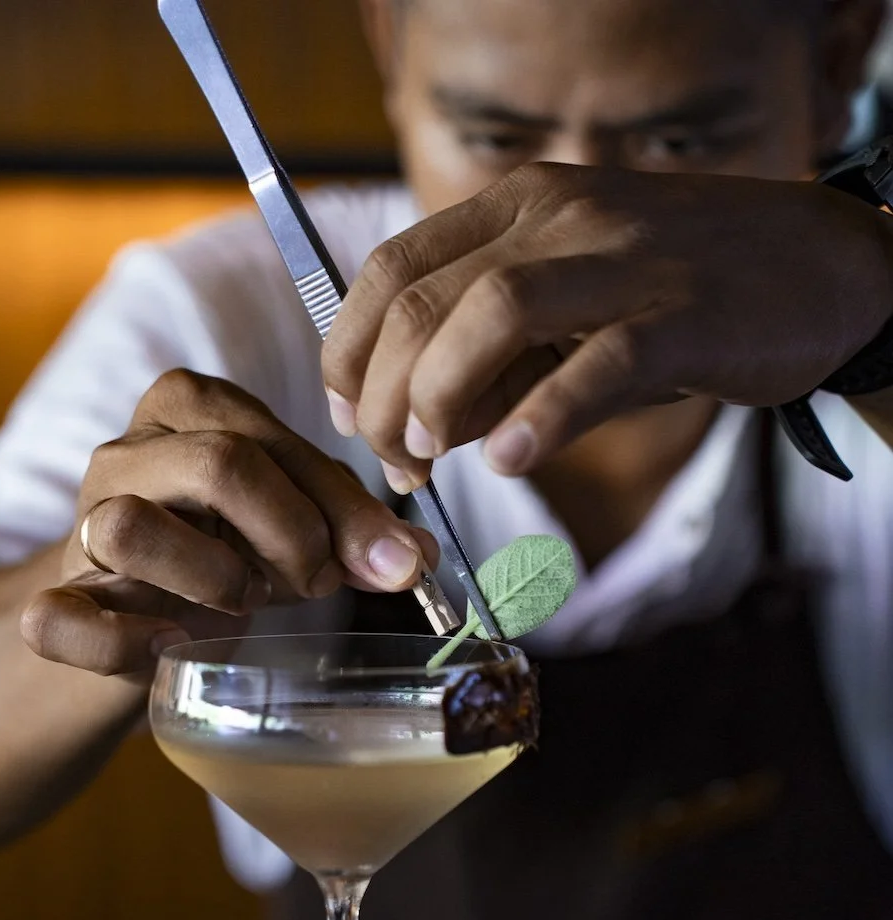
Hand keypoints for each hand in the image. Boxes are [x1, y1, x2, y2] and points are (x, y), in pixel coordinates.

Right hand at [21, 370, 433, 676]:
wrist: (133, 618)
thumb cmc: (224, 554)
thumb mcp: (291, 525)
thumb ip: (347, 528)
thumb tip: (414, 559)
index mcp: (188, 408)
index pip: (272, 438)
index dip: (342, 509)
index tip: (387, 564)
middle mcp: (126, 452)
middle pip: (217, 465)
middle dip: (291, 535)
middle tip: (314, 583)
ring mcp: (79, 526)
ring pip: (128, 528)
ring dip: (211, 578)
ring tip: (240, 603)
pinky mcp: (53, 600)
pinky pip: (58, 618)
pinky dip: (122, 642)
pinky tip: (171, 647)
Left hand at [322, 162, 892, 484]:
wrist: (824, 267)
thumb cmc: (679, 294)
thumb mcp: (571, 308)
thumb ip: (492, 359)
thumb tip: (419, 428)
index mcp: (520, 206)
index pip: (392, 269)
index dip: (349, 351)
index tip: (346, 416)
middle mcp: (561, 219)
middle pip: (425, 300)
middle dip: (381, 394)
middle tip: (391, 460)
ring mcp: (626, 261)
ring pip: (494, 313)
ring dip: (439, 395)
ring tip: (430, 458)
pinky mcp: (687, 318)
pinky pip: (599, 365)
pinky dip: (542, 417)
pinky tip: (507, 461)